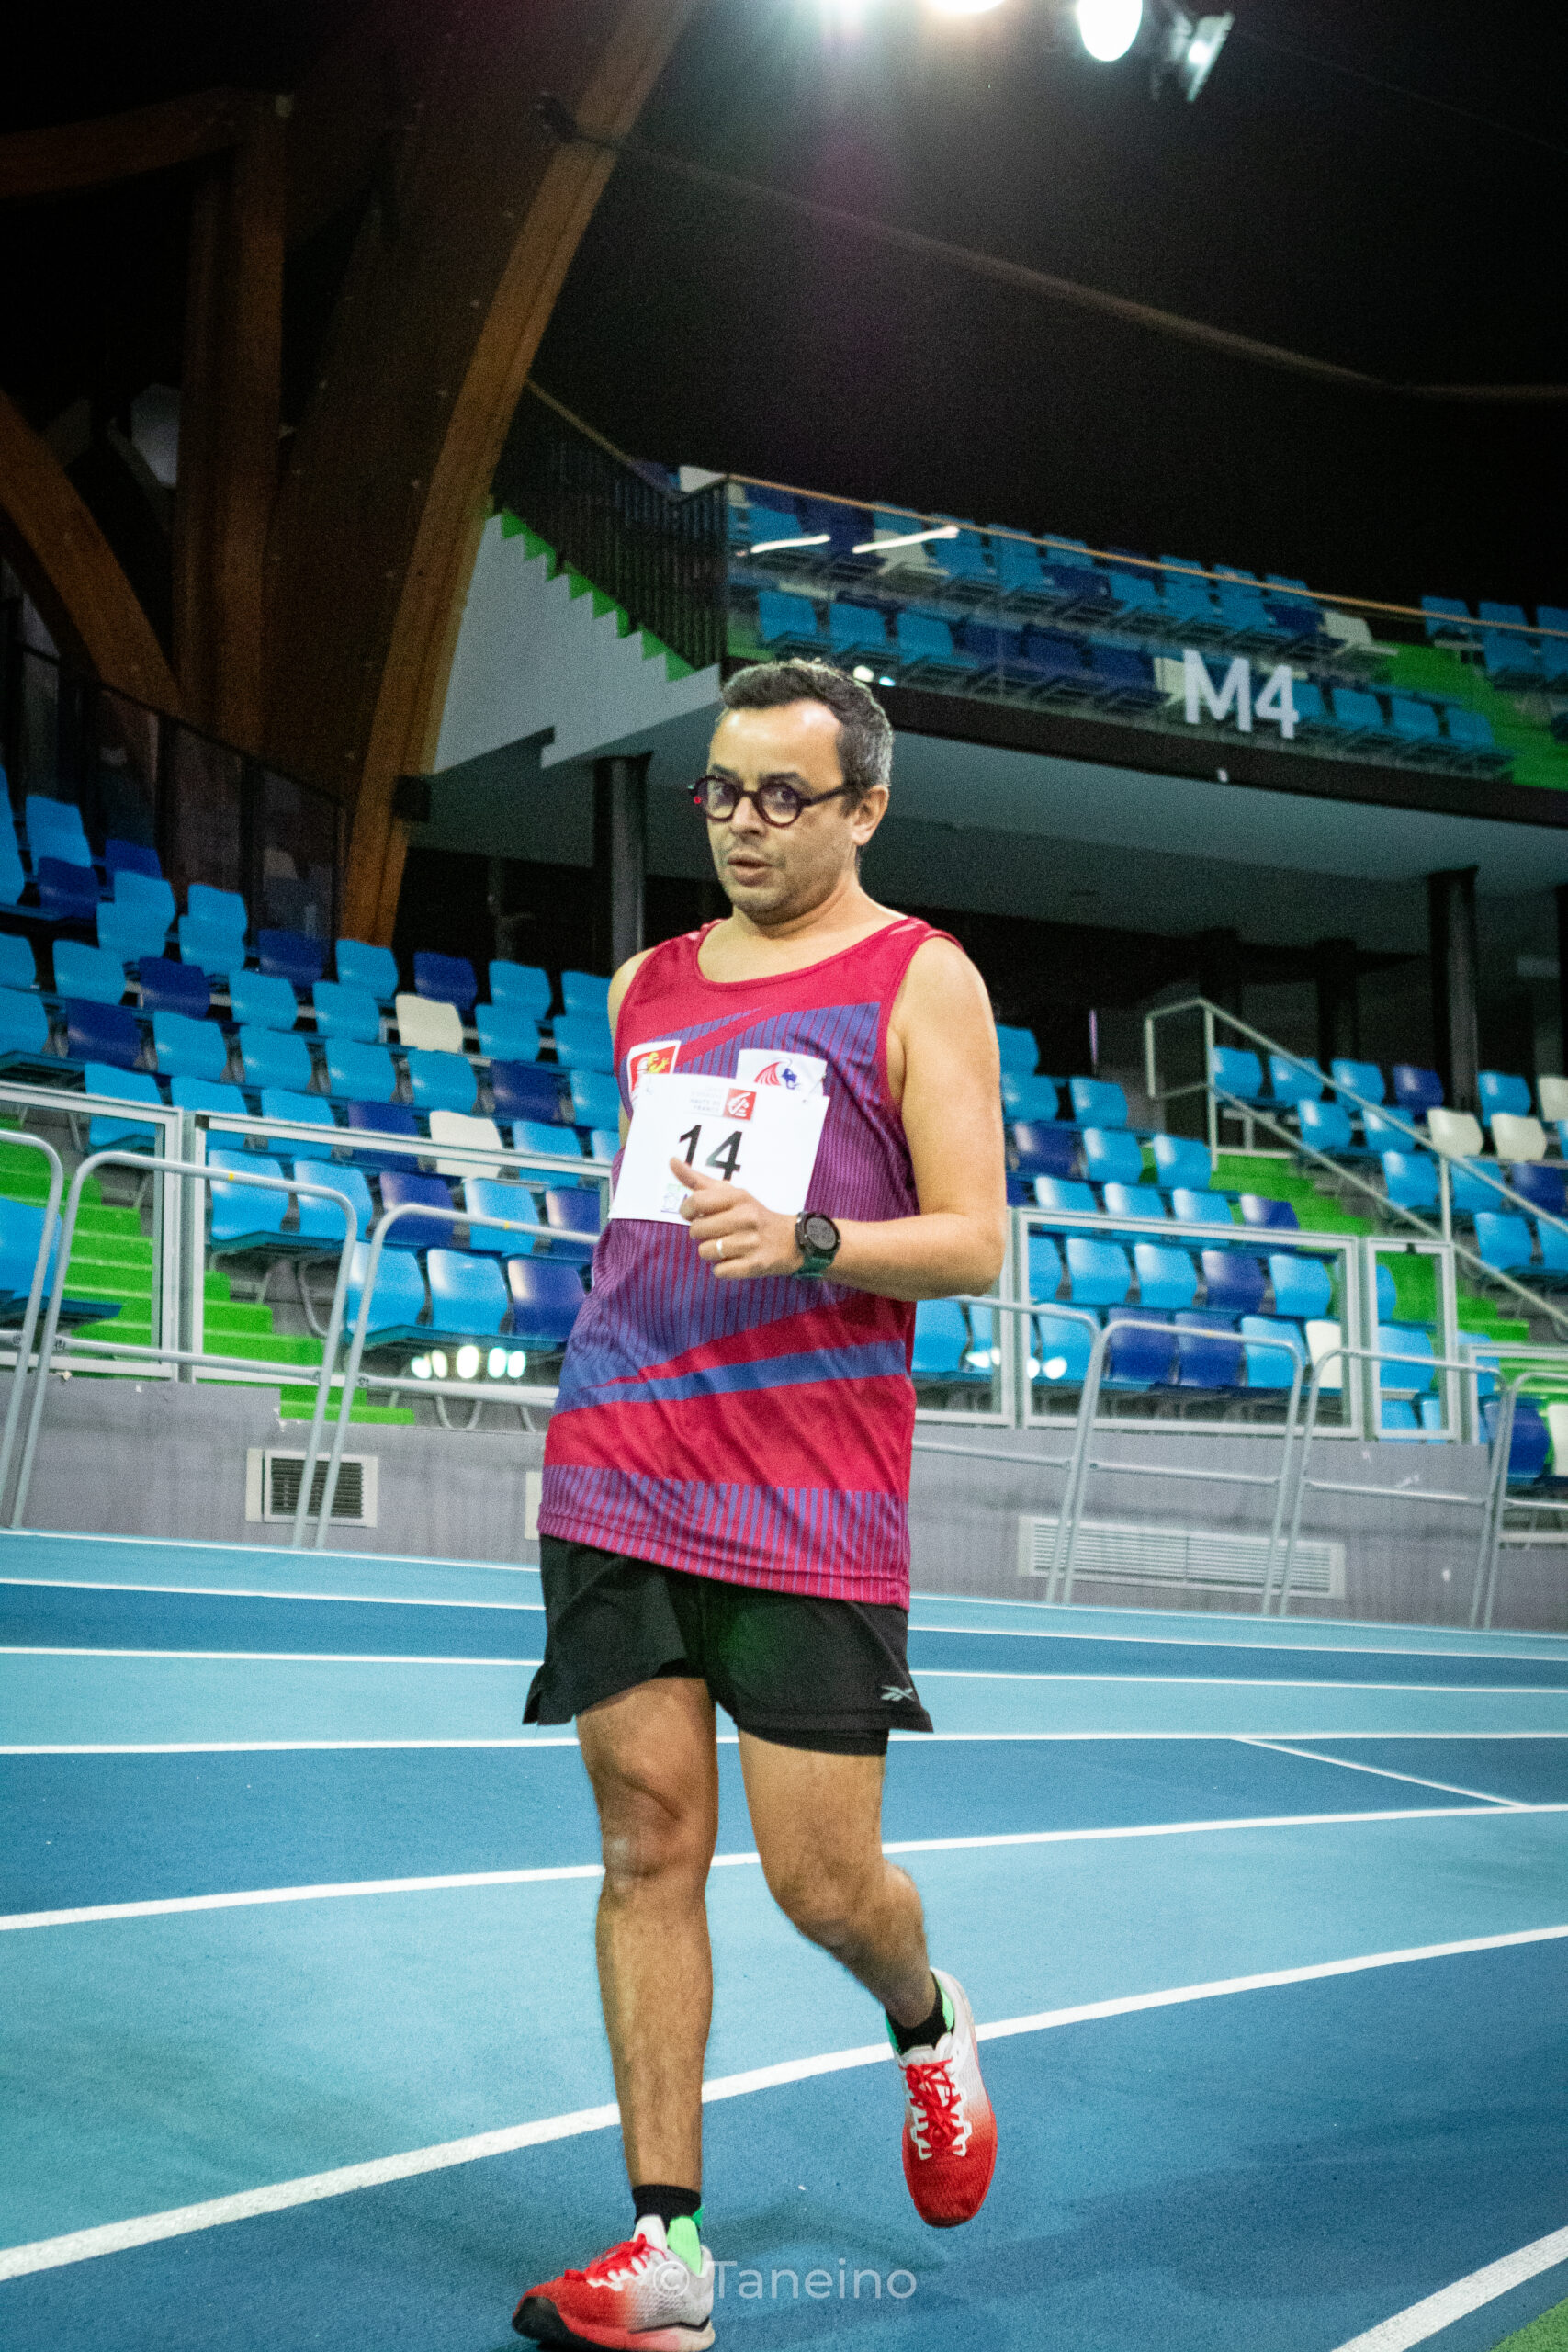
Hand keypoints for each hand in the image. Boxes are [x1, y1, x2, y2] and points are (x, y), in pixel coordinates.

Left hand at [671, 1157, 801, 1279]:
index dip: (687, 1210)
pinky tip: (735, 1259)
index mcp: (738, 1197)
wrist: (792, 1240)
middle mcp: (745, 1218)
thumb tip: (671, 1161)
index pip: (696, 1201)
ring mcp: (750, 1243)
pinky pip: (720, 1271)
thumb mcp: (730, 1193)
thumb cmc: (753, 1214)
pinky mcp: (755, 1265)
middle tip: (715, 1231)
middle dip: (700, 1233)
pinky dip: (723, 1268)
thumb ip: (698, 1180)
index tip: (693, 1214)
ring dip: (711, 1252)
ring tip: (726, 1246)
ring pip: (706, 1252)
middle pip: (697, 1230)